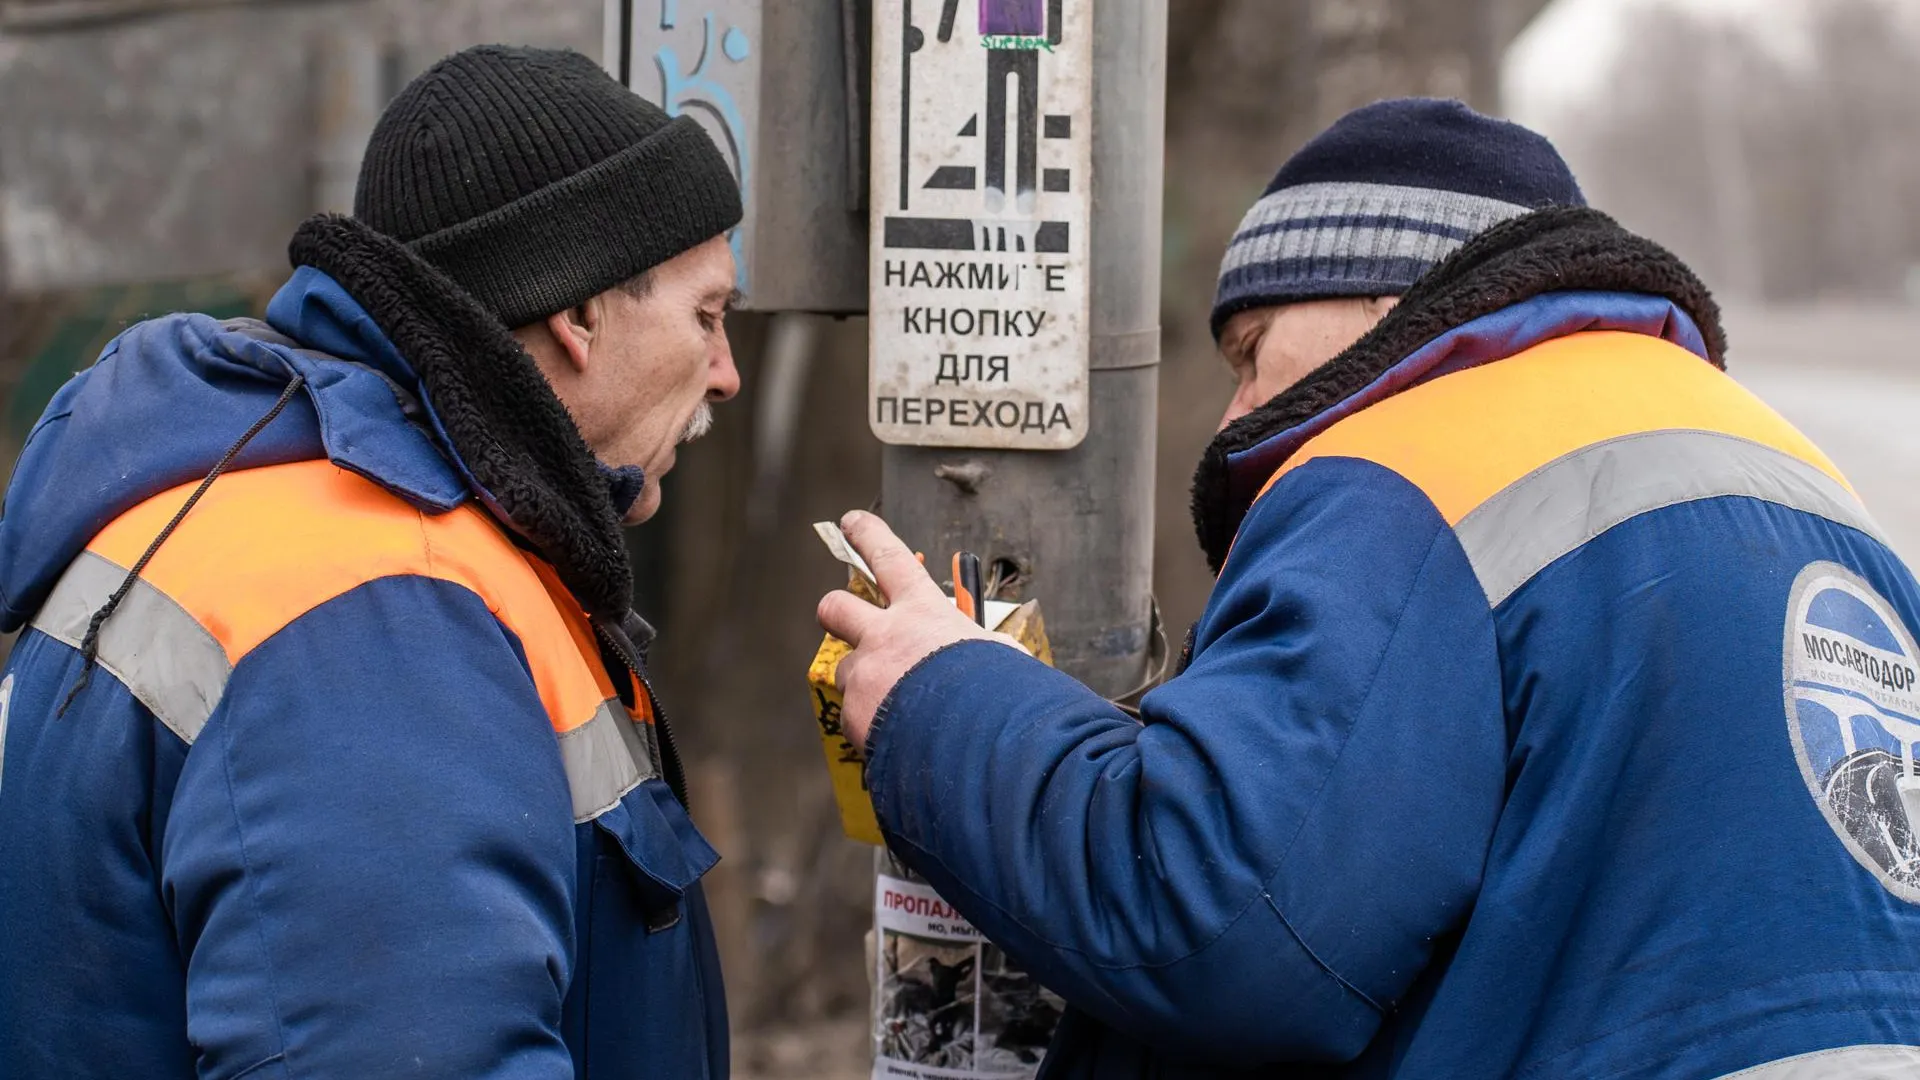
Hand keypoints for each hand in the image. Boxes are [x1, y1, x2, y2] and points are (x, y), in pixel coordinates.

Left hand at [816, 511, 1020, 751]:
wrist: (979, 746)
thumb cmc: (1002, 697)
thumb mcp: (1000, 656)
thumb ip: (978, 647)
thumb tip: (979, 657)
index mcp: (924, 613)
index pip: (888, 558)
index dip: (867, 535)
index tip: (853, 522)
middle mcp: (886, 637)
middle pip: (835, 606)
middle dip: (836, 608)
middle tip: (843, 616)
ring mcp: (866, 676)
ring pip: (845, 669)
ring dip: (864, 681)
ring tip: (898, 704)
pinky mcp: (854, 716)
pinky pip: (855, 716)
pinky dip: (873, 725)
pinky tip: (902, 738)